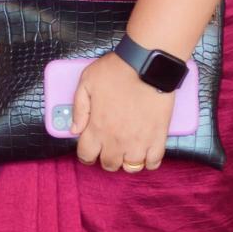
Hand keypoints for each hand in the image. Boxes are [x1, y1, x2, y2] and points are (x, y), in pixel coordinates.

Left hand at [68, 52, 171, 172]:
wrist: (148, 64)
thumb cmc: (117, 70)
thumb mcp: (86, 81)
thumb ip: (78, 108)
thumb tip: (74, 129)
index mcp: (97, 128)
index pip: (86, 155)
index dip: (86, 156)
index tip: (90, 151)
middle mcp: (116, 140)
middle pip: (109, 165)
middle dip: (107, 159)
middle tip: (110, 149)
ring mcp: (139, 141)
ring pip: (131, 167)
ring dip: (128, 161)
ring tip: (128, 151)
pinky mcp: (158, 137)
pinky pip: (154, 162)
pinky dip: (149, 161)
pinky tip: (146, 152)